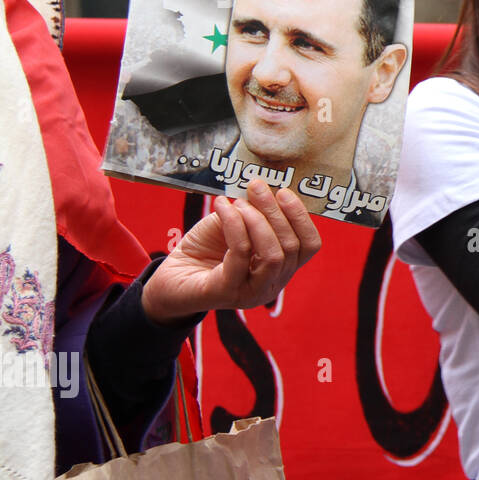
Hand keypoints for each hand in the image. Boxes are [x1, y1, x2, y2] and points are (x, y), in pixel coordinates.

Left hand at [141, 179, 322, 323]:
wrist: (169, 280)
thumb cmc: (204, 251)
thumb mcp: (232, 226)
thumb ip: (249, 212)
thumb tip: (261, 187)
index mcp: (281, 268)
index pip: (310, 246)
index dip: (301, 217)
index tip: (284, 191)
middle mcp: (272, 284)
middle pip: (292, 247)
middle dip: (276, 212)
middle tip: (257, 186)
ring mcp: (252, 292)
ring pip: (273, 254)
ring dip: (258, 220)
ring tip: (238, 201)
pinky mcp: (227, 292)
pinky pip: (240, 253)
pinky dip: (233, 224)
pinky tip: (222, 206)